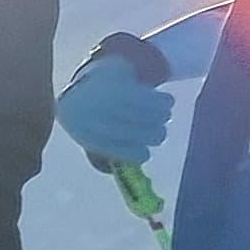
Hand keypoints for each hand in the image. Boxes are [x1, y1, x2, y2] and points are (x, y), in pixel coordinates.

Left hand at [54, 35, 177, 168]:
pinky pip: (154, 96)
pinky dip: (165, 102)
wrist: (84, 80)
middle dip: (154, 134)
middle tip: (157, 131)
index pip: (119, 150)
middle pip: (141, 133)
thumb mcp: (91, 137)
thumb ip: (106, 155)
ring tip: (161, 115)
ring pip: (151, 114)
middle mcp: (94, 114)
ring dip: (162, 117)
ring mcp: (107, 96)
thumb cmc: (92, 116)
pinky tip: (165, 102)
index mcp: (85, 132)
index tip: (144, 153)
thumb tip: (129, 170)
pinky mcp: (121, 79)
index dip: (136, 153)